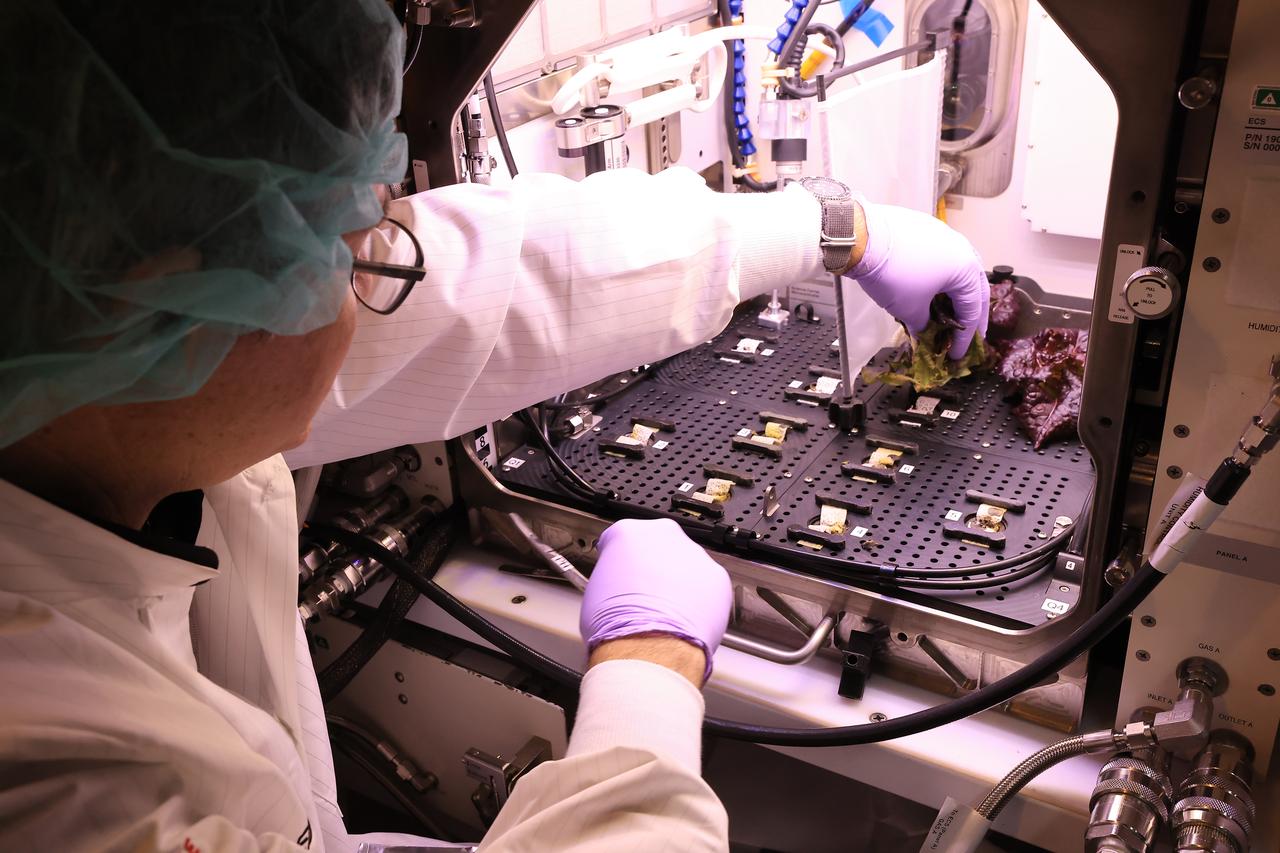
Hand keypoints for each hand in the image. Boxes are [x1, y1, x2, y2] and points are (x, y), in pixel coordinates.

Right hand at [580, 518, 732, 682]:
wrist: (649, 651)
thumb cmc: (619, 626)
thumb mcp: (595, 591)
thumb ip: (611, 575)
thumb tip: (615, 584)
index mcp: (628, 533)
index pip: (622, 537)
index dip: (620, 559)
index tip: (621, 571)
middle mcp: (664, 536)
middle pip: (659, 546)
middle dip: (654, 567)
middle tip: (643, 594)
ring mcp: (694, 556)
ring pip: (686, 565)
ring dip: (678, 584)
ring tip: (664, 611)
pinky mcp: (717, 578)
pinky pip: (707, 586)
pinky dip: (699, 600)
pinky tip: (684, 618)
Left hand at [845, 201, 990, 359]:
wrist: (863, 237)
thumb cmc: (893, 274)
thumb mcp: (909, 309)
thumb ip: (923, 326)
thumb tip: (923, 333)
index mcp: (966, 269)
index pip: (972, 310)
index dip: (965, 337)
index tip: (958, 355)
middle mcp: (963, 248)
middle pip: (974, 288)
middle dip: (971, 315)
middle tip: (968, 335)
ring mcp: (946, 236)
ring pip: (960, 270)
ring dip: (957, 294)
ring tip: (952, 313)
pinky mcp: (927, 229)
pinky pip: (942, 258)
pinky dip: (942, 277)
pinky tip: (933, 287)